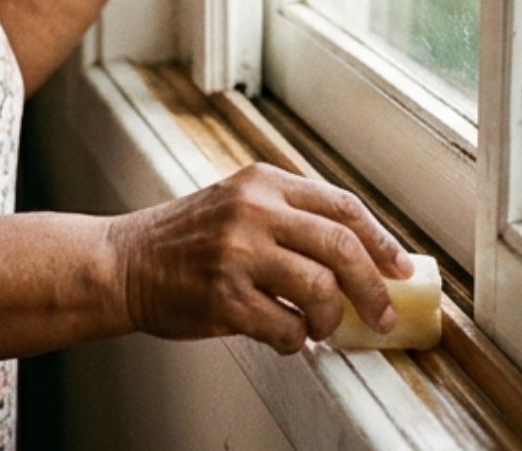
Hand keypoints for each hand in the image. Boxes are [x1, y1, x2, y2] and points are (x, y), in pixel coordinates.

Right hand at [109, 163, 414, 353]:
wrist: (122, 264)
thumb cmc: (182, 241)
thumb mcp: (235, 204)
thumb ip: (288, 217)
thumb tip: (359, 256)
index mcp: (261, 182)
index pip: (342, 206)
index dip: (381, 241)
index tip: (400, 269)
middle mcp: (251, 211)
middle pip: (341, 247)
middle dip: (372, 288)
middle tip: (379, 314)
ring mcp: (236, 254)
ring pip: (320, 289)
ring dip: (328, 319)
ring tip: (318, 327)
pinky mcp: (223, 298)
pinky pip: (285, 327)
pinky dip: (294, 340)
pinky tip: (283, 336)